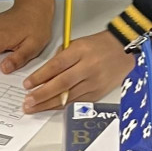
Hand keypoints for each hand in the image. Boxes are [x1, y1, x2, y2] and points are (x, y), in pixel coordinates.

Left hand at [20, 30, 134, 113]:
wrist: (124, 50)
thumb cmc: (100, 45)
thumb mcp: (77, 43)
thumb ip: (61, 57)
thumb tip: (44, 74)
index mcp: (81, 51)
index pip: (56, 65)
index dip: (40, 76)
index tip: (27, 84)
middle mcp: (88, 67)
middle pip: (61, 84)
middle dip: (42, 94)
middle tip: (28, 101)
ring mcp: (94, 82)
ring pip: (68, 97)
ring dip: (48, 104)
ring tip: (34, 107)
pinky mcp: (98, 93)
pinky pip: (77, 102)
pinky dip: (62, 105)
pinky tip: (50, 107)